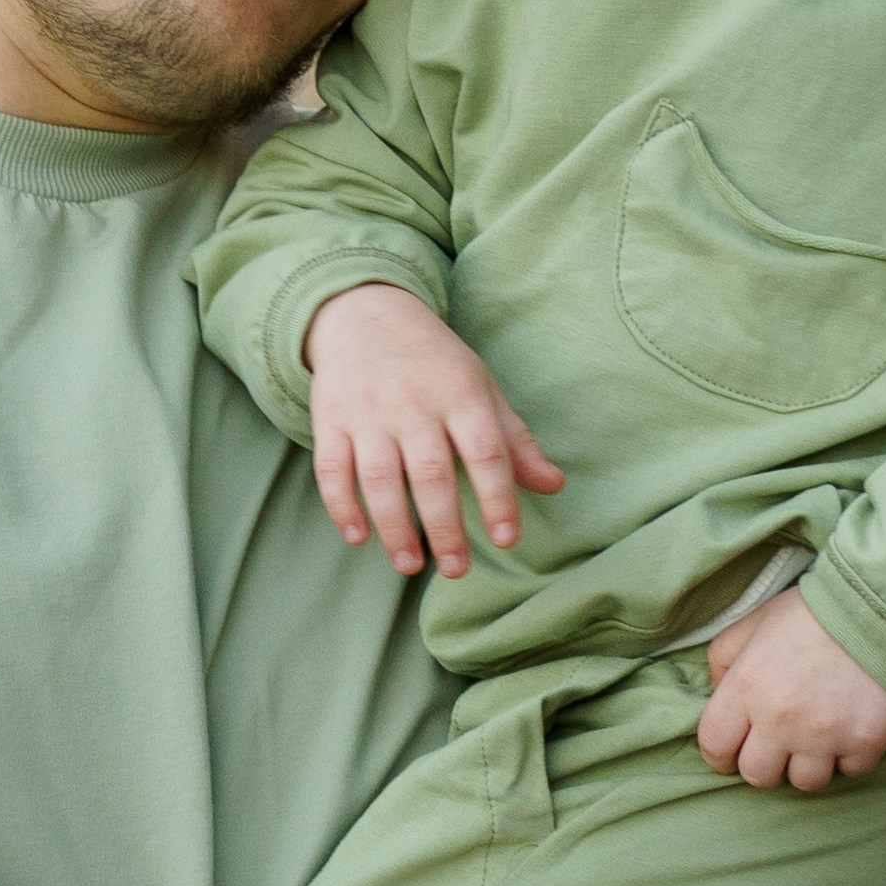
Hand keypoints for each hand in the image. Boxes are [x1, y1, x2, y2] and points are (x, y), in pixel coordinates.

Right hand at [303, 285, 562, 579]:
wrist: (366, 316)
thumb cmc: (434, 364)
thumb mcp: (481, 390)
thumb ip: (514, 442)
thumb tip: (554, 486)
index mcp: (461, 396)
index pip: (486, 453)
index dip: (498, 498)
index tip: (506, 539)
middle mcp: (414, 405)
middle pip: (432, 474)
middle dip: (445, 527)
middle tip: (456, 570)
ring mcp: (369, 413)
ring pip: (380, 478)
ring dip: (394, 527)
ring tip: (409, 565)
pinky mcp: (330, 420)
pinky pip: (331, 469)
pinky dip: (342, 506)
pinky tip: (357, 537)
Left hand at [699, 588, 885, 792]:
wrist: (882, 606)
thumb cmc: (813, 612)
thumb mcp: (754, 622)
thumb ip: (724, 659)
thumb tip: (718, 693)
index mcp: (746, 688)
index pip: (715, 746)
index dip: (719, 755)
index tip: (731, 752)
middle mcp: (781, 720)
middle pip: (757, 775)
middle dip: (763, 763)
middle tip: (777, 744)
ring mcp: (825, 736)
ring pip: (804, 782)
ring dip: (806, 763)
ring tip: (815, 737)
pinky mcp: (866, 743)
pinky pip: (850, 771)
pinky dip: (849, 755)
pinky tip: (849, 727)